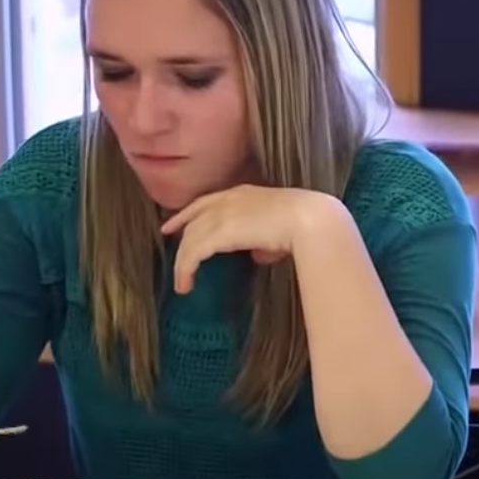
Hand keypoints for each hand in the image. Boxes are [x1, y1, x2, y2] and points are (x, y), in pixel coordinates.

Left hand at [160, 185, 339, 294]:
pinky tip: (185, 284)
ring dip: (182, 262)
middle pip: (194, 219)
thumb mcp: (280, 229)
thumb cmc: (304, 222)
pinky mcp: (217, 234)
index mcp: (243, 194)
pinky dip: (185, 270)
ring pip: (190, 239)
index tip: (176, 222)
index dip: (189, 213)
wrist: (309, 220)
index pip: (208, 202)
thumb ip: (265, 241)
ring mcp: (221, 216)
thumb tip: (259, 254)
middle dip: (179, 232)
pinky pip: (192, 254)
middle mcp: (227, 201)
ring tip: (182, 282)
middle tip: (170, 246)